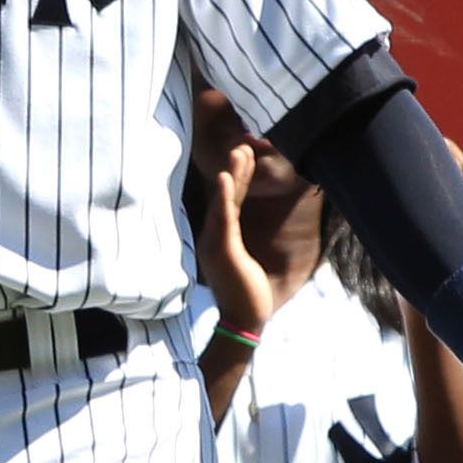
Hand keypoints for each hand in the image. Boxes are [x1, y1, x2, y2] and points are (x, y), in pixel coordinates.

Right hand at [195, 144, 273, 334]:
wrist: (243, 319)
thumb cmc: (248, 292)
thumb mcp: (246, 259)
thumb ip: (242, 240)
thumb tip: (247, 228)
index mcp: (219, 236)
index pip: (231, 200)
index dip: (238, 177)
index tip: (246, 153)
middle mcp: (214, 234)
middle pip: (228, 195)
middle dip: (237, 168)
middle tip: (245, 143)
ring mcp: (216, 240)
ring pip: (227, 201)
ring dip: (234, 175)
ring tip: (240, 151)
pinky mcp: (222, 248)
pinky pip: (224, 217)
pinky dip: (225, 196)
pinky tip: (228, 178)